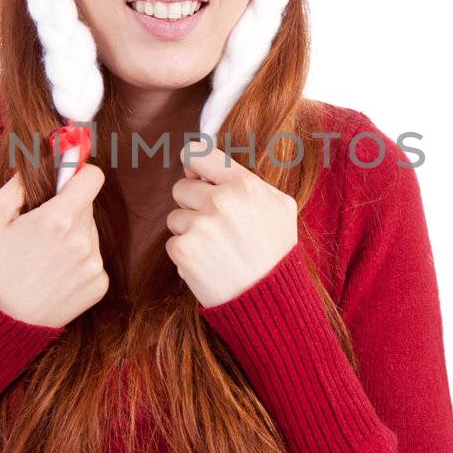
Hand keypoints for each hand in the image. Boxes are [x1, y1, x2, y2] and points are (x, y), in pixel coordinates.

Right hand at [0, 164, 108, 328]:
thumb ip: (16, 185)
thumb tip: (35, 167)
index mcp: (57, 219)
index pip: (92, 177)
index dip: (78, 173)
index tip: (67, 178)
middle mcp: (82, 242)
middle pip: (87, 205)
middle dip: (67, 207)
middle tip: (40, 226)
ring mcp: (93, 266)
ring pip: (89, 232)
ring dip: (73, 235)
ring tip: (43, 255)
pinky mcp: (98, 286)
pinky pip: (92, 258)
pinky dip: (78, 260)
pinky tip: (53, 272)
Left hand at [165, 142, 298, 307]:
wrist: (271, 300)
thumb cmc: (276, 252)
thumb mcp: (280, 206)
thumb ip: (247, 180)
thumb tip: (207, 168)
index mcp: (244, 185)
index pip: (197, 153)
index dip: (193, 165)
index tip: (196, 175)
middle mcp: (221, 201)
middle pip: (181, 187)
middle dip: (193, 204)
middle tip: (217, 225)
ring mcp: (200, 226)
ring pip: (175, 217)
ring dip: (190, 231)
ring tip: (216, 248)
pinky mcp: (184, 251)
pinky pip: (173, 242)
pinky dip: (187, 254)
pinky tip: (209, 264)